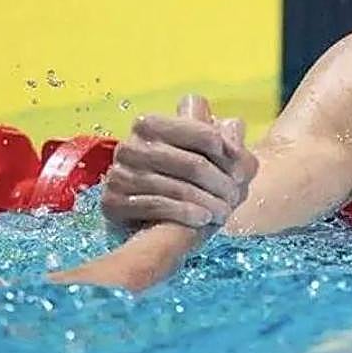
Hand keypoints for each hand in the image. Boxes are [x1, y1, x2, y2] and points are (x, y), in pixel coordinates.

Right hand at [101, 94, 257, 231]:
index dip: (219, 143)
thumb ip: (234, 146)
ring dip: (205, 200)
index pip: (190, 124)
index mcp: (152, 124)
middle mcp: (131, 145)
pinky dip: (183, 212)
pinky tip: (203, 218)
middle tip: (235, 197)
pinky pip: (153, 204)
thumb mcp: (224, 166)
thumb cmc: (201, 187)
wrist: (169, 228)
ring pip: (173, 184)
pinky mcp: (112, 201)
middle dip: (218, 181)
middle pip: (190, 161)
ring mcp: (119, 172)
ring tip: (223, 212)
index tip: (239, 168)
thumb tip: (234, 128)